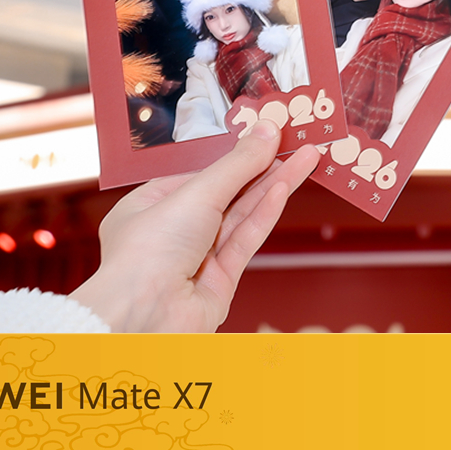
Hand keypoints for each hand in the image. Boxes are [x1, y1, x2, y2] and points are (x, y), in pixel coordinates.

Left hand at [71, 121, 317, 332]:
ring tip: (306, 159)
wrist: (145, 318)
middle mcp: (170, 234)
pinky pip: (245, 241)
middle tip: (295, 143)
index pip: (198, 175)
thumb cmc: (147, 254)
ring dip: (273, 186)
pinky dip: (265, 214)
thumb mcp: (196, 193)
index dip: (234, 156)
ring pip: (241, 216)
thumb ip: (238, 164)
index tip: (265, 135)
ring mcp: (195, 260)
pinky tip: (284, 189)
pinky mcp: (218, 283)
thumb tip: (266, 131)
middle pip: (225, 194)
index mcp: (147, 208)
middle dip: (261, 168)